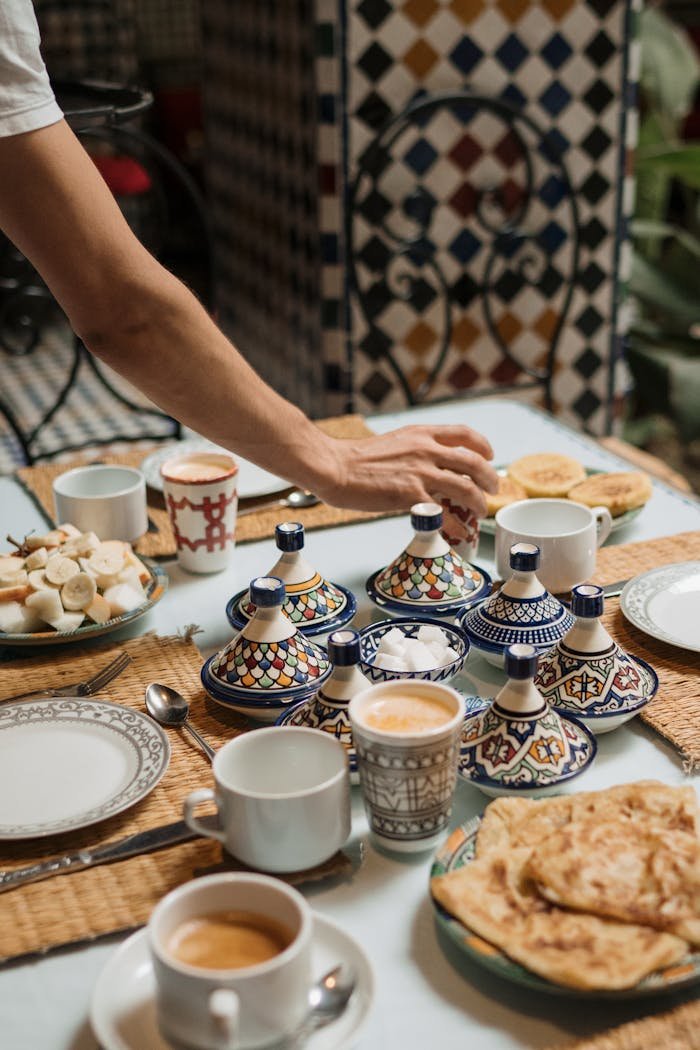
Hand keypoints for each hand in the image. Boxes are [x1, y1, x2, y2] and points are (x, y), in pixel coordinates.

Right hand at [313, 424, 498, 517]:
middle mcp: (426, 450)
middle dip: (489, 478)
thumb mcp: (394, 442)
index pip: (464, 433)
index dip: (483, 445)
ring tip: (479, 512)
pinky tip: (458, 532)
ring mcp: (420, 473)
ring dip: (479, 503)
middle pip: (474, 461)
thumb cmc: (355, 459)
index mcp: (421, 434)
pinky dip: (455, 525)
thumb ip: (415, 449)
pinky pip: (443, 513)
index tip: (489, 456)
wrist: (334, 466)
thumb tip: (430, 465)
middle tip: (493, 489)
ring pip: (466, 487)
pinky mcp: (410, 496)